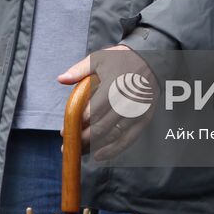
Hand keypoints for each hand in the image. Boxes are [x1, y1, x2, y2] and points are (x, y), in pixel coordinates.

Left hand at [58, 44, 154, 160]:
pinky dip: (113, 150)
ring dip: (94, 146)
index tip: (65, 130)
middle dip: (82, 139)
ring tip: (80, 151)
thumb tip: (60, 79)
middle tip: (69, 144)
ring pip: (113, 136)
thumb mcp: (99, 58)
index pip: (92, 111)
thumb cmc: (122, 58)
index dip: (77, 124)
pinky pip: (128, 139)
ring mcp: (137, 112)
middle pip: (101, 127)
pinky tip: (99, 155)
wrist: (152, 59)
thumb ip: (79, 70)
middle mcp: (127, 101)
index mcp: (113, 85)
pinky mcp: (144, 119)